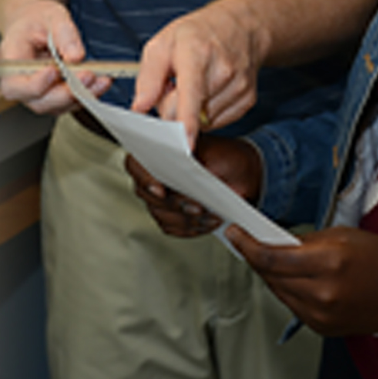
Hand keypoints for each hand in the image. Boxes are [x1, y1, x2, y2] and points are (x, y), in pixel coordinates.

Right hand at [0, 0, 108, 114]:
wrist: (35, 24)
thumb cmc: (36, 20)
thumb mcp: (51, 15)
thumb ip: (64, 33)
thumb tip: (76, 57)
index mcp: (11, 60)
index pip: (16, 85)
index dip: (36, 83)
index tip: (55, 71)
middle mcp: (20, 82)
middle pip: (38, 102)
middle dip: (66, 93)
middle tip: (88, 76)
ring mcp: (36, 93)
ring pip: (56, 106)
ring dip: (80, 96)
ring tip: (101, 80)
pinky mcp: (52, 96)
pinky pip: (68, 103)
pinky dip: (86, 95)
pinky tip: (100, 82)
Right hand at [127, 134, 259, 237]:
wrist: (242, 175)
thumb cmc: (229, 158)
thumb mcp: (217, 153)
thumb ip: (197, 157)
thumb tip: (186, 156)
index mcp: (160, 150)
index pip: (135, 163)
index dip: (144, 178)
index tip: (161, 190)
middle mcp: (155, 174)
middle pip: (147, 195)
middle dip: (175, 204)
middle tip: (199, 207)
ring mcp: (160, 197)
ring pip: (160, 214)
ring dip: (187, 218)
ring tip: (211, 215)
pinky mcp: (170, 214)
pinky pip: (171, 227)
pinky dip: (190, 228)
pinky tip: (208, 222)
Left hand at [133, 0, 263, 143]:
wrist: (240, 26)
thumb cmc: (197, 34)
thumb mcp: (162, 43)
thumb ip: (147, 78)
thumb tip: (139, 108)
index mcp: (197, 54)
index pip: (192, 93)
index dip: (187, 120)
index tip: (186, 142)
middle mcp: (223, 71)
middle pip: (189, 112)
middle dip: (172, 106)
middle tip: (173, 85)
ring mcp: (239, 87)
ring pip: (203, 121)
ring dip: (190, 111)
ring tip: (193, 84)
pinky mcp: (247, 100)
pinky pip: (217, 122)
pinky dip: (206, 113)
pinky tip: (207, 91)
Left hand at [225, 225, 377, 336]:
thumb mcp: (341, 236)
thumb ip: (303, 240)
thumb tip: (271, 241)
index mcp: (328, 263)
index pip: (270, 257)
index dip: (246, 245)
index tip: (234, 233)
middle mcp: (323, 292)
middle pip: (269, 276)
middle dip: (256, 257)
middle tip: (251, 241)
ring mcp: (322, 315)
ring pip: (277, 291)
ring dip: (271, 275)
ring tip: (280, 259)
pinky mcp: (323, 328)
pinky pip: (291, 306)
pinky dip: (288, 291)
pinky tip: (297, 279)